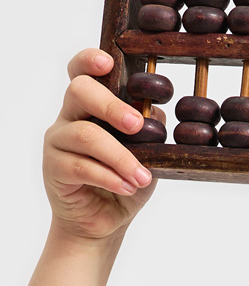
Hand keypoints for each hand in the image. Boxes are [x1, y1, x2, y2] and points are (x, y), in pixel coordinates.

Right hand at [44, 50, 156, 242]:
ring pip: (86, 135)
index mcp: (90, 108)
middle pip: (80, 92)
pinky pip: (81, 166)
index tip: (108, 62)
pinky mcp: (54, 168)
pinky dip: (109, 177)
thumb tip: (158, 111)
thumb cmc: (122, 185)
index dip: (89, 61)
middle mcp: (70, 117)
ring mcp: (59, 141)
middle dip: (111, 106)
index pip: (82, 73)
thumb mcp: (146, 158)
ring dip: (120, 156)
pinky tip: (127, 187)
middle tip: (138, 125)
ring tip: (142, 177)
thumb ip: (150, 134)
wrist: (104, 224)